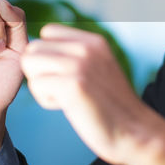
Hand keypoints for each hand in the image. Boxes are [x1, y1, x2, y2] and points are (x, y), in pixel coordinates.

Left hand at [20, 24, 164, 164]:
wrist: (135, 132)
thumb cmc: (111, 106)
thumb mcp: (97, 67)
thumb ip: (73, 55)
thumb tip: (34, 50)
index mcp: (93, 41)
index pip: (47, 32)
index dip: (47, 55)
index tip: (64, 76)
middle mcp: (86, 47)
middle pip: (33, 48)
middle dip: (39, 71)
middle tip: (61, 90)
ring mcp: (79, 64)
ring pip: (29, 63)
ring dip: (40, 85)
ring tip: (63, 98)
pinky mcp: (72, 85)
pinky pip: (36, 85)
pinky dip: (46, 101)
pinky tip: (68, 107)